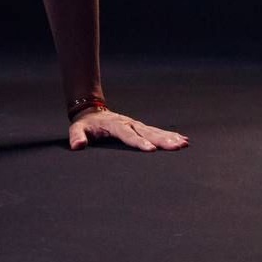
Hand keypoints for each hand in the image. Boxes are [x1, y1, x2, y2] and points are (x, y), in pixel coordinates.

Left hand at [68, 108, 188, 151]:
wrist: (91, 112)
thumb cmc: (85, 125)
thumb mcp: (77, 129)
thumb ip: (77, 137)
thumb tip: (77, 146)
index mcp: (114, 125)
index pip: (128, 134)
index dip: (139, 142)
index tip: (151, 150)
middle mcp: (128, 123)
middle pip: (147, 132)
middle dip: (163, 140)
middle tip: (178, 146)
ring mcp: (136, 124)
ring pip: (155, 131)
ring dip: (170, 138)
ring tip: (184, 144)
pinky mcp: (140, 127)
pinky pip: (157, 131)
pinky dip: (169, 135)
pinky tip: (182, 140)